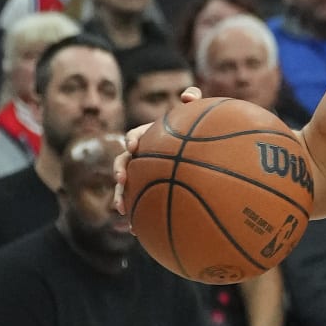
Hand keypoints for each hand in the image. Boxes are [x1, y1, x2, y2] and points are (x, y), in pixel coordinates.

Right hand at [116, 86, 202, 213]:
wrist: (206, 160)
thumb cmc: (201, 134)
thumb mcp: (199, 118)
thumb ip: (193, 102)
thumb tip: (188, 94)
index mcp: (151, 138)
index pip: (136, 136)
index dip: (132, 140)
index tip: (135, 146)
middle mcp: (143, 157)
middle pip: (124, 162)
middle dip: (119, 170)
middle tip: (121, 179)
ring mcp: (143, 176)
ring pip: (125, 187)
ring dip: (120, 196)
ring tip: (122, 209)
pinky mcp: (147, 193)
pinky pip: (138, 205)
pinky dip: (135, 217)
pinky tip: (135, 230)